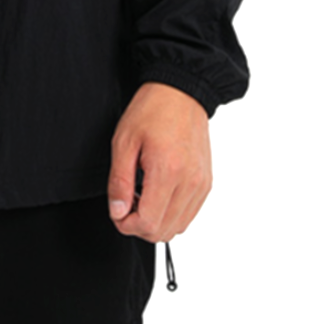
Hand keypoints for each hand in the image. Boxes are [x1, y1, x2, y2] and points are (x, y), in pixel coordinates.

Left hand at [107, 81, 211, 242]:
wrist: (182, 92)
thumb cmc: (152, 110)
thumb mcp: (124, 141)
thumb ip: (119, 182)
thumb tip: (118, 212)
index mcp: (168, 171)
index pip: (149, 223)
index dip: (126, 225)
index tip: (117, 212)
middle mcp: (190, 182)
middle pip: (163, 231)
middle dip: (139, 226)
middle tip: (126, 204)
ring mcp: (202, 184)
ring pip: (177, 227)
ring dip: (155, 222)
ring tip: (141, 197)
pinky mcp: (207, 183)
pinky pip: (189, 214)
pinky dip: (171, 214)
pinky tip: (157, 194)